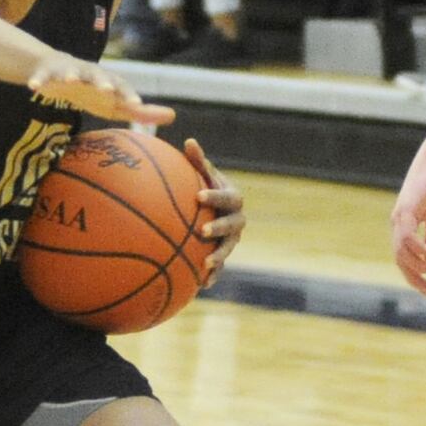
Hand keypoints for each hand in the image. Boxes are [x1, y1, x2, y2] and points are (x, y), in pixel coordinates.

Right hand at [28, 55, 174, 125]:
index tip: (136, 105)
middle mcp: (89, 74)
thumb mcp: (115, 103)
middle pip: (98, 75)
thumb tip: (172, 116)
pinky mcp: (48, 72)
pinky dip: (38, 80)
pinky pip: (41, 76)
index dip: (128, 95)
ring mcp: (68, 71)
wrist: (58, 71)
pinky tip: (33, 87)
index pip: (121, 87)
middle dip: (102, 81)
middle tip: (106, 90)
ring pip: (70, 71)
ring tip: (69, 79)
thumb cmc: (92, 91)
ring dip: (70, 74)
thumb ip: (140, 111)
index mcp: (107, 82)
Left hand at [182, 137, 243, 285]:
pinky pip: (220, 268)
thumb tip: (189, 141)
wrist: (212, 210)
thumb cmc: (204, 187)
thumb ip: (197, 161)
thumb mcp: (202, 174)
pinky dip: (213, 276)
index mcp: (233, 198)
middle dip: (219, 228)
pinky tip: (201, 285)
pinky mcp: (223, 255)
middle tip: (202, 231)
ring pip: (228, 249)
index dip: (215, 196)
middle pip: (233, 225)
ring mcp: (232, 239)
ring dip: (219, 256)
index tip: (198, 196)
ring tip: (205, 263)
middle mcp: (237, 220)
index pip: (227, 197)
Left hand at [390, 149, 425, 295]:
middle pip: (401, 260)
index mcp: (403, 226)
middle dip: (416, 279)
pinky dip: (418, 249)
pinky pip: (407, 236)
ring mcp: (400, 217)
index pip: (404, 258)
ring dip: (420, 267)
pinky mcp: (407, 209)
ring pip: (402, 252)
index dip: (415, 276)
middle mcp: (397, 224)